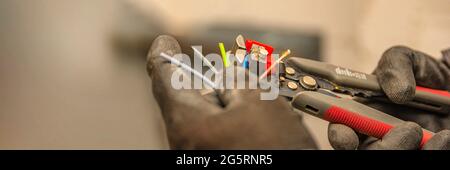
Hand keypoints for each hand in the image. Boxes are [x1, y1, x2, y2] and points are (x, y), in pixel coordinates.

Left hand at [146, 35, 316, 148]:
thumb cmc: (273, 151)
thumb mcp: (257, 100)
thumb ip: (235, 80)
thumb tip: (225, 80)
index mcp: (186, 123)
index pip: (164, 78)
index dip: (163, 55)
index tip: (164, 44)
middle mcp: (184, 145)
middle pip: (189, 101)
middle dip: (212, 87)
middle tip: (239, 80)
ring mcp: (198, 157)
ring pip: (208, 120)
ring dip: (230, 108)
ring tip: (261, 111)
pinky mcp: (215, 161)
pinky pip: (217, 137)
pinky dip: (235, 126)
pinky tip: (260, 129)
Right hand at [328, 46, 449, 149]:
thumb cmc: (425, 75)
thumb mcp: (408, 61)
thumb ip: (395, 67)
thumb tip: (397, 93)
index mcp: (363, 113)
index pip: (341, 130)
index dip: (340, 135)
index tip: (347, 135)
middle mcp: (376, 135)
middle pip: (364, 153)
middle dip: (383, 148)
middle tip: (408, 129)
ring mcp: (400, 147)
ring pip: (391, 158)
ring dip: (408, 148)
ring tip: (434, 133)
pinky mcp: (419, 152)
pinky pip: (419, 160)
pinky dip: (433, 151)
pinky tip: (443, 138)